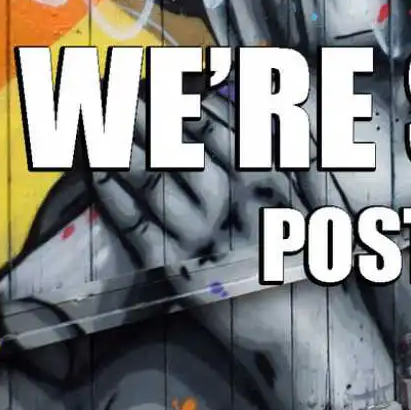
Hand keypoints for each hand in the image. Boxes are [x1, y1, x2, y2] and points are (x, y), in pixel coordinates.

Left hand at [91, 90, 296, 273]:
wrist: (302, 324)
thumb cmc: (305, 251)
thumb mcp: (311, 190)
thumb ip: (289, 146)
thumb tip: (265, 104)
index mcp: (266, 173)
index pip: (216, 122)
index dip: (183, 100)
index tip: (162, 85)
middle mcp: (232, 197)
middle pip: (178, 144)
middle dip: (147, 115)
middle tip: (119, 93)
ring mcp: (203, 232)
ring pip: (153, 180)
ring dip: (122, 148)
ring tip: (101, 123)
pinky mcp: (178, 269)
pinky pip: (138, 225)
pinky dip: (115, 197)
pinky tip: (99, 174)